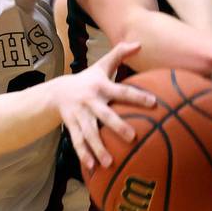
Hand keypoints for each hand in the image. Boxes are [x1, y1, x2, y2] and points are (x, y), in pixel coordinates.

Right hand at [57, 42, 155, 170]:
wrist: (57, 91)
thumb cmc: (88, 79)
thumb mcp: (102, 65)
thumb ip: (120, 53)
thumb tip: (140, 43)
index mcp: (101, 87)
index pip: (122, 91)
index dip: (137, 96)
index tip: (154, 103)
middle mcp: (89, 101)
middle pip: (104, 115)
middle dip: (117, 126)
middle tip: (132, 137)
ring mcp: (79, 115)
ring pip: (89, 133)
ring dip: (98, 148)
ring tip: (109, 162)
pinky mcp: (71, 126)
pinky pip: (78, 142)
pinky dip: (84, 154)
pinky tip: (92, 168)